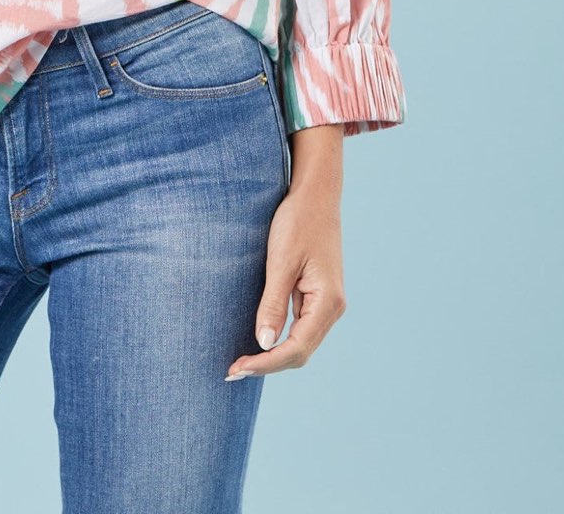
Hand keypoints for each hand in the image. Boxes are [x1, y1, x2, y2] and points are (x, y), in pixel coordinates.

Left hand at [225, 171, 345, 379]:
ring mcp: (325, 302)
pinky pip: (298, 326)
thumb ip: (273, 303)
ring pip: (300, 342)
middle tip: (232, 370)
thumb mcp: (281, 261)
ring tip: (241, 361)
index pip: (297, 348)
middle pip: (300, 351)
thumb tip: (265, 344)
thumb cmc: (298, 221)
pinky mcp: (316, 294)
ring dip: (273, 354)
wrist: (315, 193)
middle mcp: (331, 307)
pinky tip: (258, 339)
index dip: (267, 363)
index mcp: (328, 302)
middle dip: (268, 364)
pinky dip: (279, 337)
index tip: (238, 368)